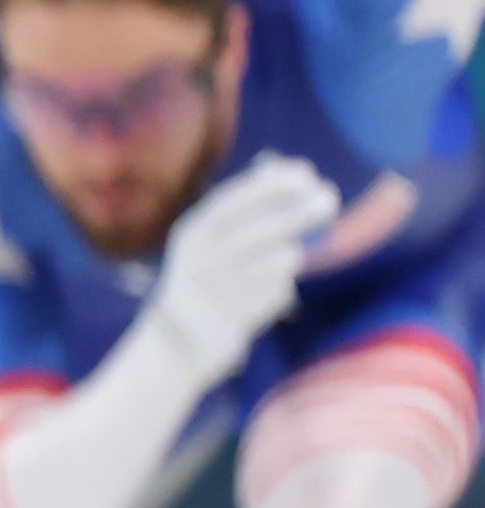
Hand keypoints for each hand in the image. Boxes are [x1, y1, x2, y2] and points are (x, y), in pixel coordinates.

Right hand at [139, 155, 337, 369]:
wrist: (178, 342)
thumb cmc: (207, 276)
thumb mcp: (212, 240)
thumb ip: (248, 206)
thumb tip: (290, 165)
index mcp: (192, 235)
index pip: (232, 202)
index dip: (269, 186)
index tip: (304, 171)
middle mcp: (201, 260)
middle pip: (262, 230)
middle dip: (299, 212)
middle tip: (329, 198)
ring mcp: (218, 291)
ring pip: (279, 262)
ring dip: (287, 258)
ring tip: (272, 264)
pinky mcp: (237, 317)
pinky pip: (281, 291)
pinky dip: (280, 289)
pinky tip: (259, 295)